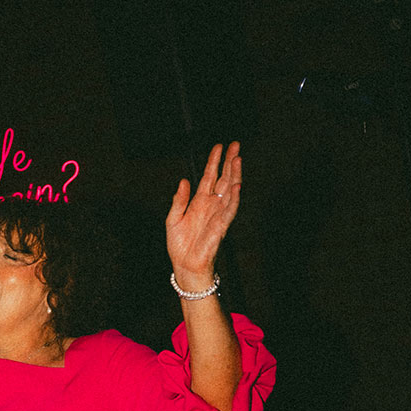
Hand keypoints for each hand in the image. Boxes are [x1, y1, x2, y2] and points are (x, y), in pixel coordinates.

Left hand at [165, 141, 241, 286]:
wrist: (185, 265)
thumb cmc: (180, 245)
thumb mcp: (173, 219)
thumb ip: (179, 200)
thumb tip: (184, 181)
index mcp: (199, 201)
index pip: (209, 176)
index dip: (214, 161)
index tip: (219, 146)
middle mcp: (211, 205)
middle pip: (224, 178)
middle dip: (229, 161)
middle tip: (235, 145)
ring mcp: (218, 214)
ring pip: (230, 190)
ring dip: (234, 174)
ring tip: (237, 159)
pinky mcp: (221, 226)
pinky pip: (230, 210)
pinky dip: (234, 198)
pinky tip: (236, 185)